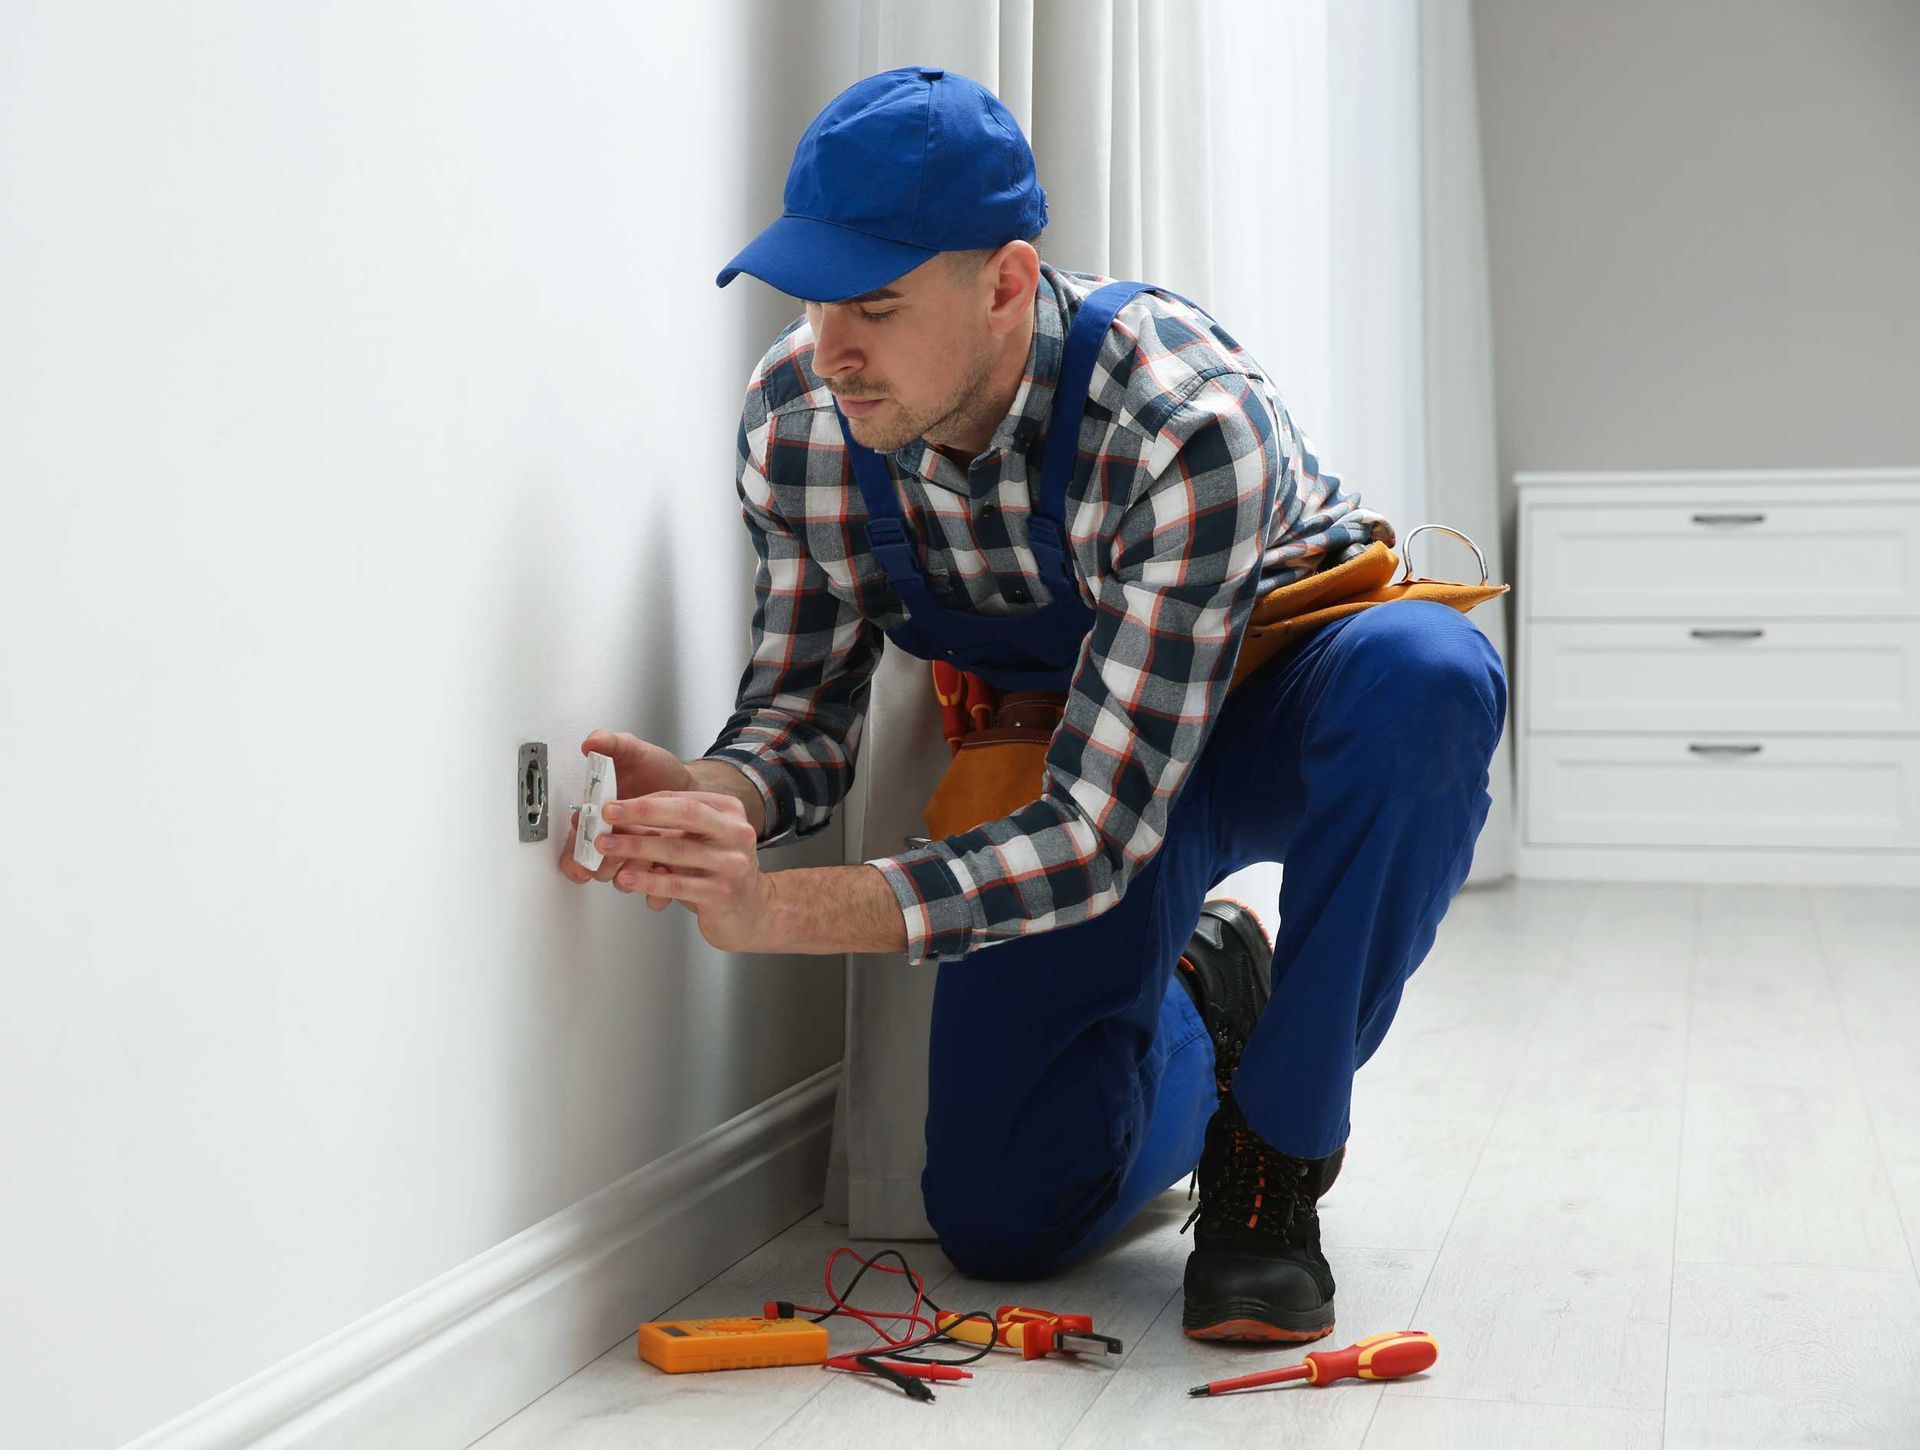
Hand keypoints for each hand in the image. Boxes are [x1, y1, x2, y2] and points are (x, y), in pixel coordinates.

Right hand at [558, 730, 695, 900]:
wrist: (692, 786)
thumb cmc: (658, 771)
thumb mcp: (634, 751)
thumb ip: (611, 745)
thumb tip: (591, 743)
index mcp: (599, 818)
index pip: (575, 846)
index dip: (575, 854)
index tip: (586, 850)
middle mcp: (615, 841)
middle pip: (595, 868)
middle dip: (603, 863)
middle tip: (618, 849)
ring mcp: (637, 857)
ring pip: (622, 881)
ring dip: (630, 875)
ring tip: (647, 858)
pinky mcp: (661, 868)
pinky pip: (653, 892)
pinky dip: (657, 890)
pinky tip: (665, 873)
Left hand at [592, 792, 773, 951]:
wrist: (753, 912)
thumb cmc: (721, 873)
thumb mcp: (705, 842)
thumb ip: (675, 828)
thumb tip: (625, 819)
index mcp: (730, 813)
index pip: (684, 799)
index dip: (646, 801)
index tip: (615, 803)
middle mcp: (736, 833)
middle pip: (685, 814)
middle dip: (642, 813)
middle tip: (608, 814)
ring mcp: (731, 864)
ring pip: (677, 850)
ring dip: (636, 847)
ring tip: (606, 846)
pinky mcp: (721, 894)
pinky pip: (677, 884)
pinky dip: (648, 880)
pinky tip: (627, 877)